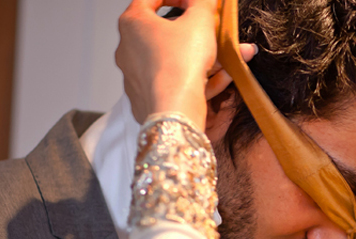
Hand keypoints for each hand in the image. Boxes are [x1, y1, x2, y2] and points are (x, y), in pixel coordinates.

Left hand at [116, 0, 255, 129]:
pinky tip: (221, 79)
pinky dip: (195, 79)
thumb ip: (203, 2)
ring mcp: (134, 76)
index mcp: (133, 23)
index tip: (194, 2)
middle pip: (164, 32)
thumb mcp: (200, 21)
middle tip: (212, 31)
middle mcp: (127, 48)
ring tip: (228, 60)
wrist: (174, 111)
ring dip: (200, 58)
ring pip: (172, 60)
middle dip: (194, 32)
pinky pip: (173, 82)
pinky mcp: (144, 98)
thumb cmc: (180, 64)